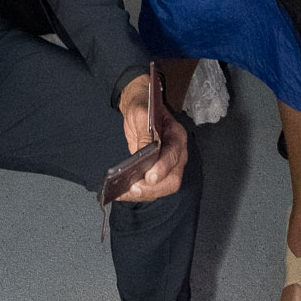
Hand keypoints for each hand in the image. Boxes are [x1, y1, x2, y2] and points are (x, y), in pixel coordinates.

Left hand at [116, 74, 187, 200]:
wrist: (140, 107)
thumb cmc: (142, 107)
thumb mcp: (141, 114)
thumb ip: (144, 133)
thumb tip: (144, 154)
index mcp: (176, 135)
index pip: (174, 155)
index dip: (163, 168)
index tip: (149, 177)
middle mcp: (177, 154)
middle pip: (172, 179)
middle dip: (154, 188)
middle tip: (134, 188)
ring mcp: (169, 165)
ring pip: (163, 188)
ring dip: (145, 193)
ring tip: (124, 193)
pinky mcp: (158, 172)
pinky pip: (153, 188)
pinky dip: (139, 193)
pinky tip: (123, 193)